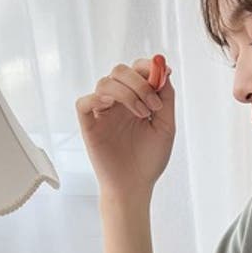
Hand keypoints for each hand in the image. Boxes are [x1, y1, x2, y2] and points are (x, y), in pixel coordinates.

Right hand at [75, 55, 175, 196]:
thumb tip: (163, 68)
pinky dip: (97, 98)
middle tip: (153, 105)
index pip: (137, 70)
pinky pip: (84, 101)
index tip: (162, 75)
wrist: (135, 185)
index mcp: (136, 99)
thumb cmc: (150, 159)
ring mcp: (102, 112)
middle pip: (120, 70)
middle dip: (139, 81)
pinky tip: (113, 108)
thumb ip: (166, 97)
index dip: (148, 67)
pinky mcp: (88, 124)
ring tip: (143, 115)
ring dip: (128, 93)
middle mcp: (118, 102)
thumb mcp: (167, 126)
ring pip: (105, 82)